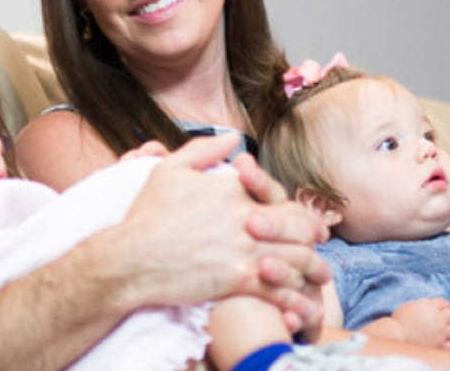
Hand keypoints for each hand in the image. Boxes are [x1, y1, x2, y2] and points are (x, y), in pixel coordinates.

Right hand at [121, 134, 328, 332]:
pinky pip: (280, 292)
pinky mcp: (238, 280)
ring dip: (313, 272)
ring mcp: (246, 250)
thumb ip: (205, 149)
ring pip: (298, 260)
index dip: (300, 212)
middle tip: (318, 249)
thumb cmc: (148, 214)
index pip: (284, 198)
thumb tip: (234, 138)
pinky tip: (299, 310)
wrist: (131, 258)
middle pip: (301, 228)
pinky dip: (295, 301)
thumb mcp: (171, 169)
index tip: (307, 223)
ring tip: (317, 282)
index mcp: (235, 190)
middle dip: (315, 240)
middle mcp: (247, 218)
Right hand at [392, 298, 449, 349]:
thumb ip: (425, 305)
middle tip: (442, 321)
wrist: (396, 337)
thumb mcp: (411, 306)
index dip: (444, 306)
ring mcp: (441, 333)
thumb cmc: (400, 321)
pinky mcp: (441, 347)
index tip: (442, 310)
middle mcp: (438, 319)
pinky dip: (449, 344)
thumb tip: (435, 306)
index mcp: (429, 306)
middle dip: (449, 317)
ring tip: (444, 332)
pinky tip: (442, 342)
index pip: (446, 303)